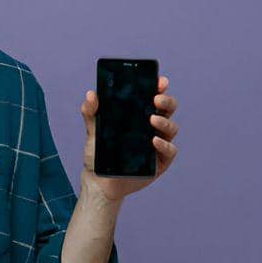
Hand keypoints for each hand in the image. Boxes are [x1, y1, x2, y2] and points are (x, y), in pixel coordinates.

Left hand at [79, 75, 178, 203]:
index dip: (160, 88)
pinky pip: (170, 151)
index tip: (159, 81)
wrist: (98, 181)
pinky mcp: (160, 162)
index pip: (154, 98)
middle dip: (167, 101)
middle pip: (168, 110)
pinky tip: (154, 141)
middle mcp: (152, 128)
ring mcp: (158, 145)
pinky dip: (164, 145)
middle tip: (156, 99)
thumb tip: (91, 94)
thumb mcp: (93, 131)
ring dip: (164, 122)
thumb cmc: (98, 153)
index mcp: (140, 117)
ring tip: (152, 119)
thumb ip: (91, 112)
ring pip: (171, 129)